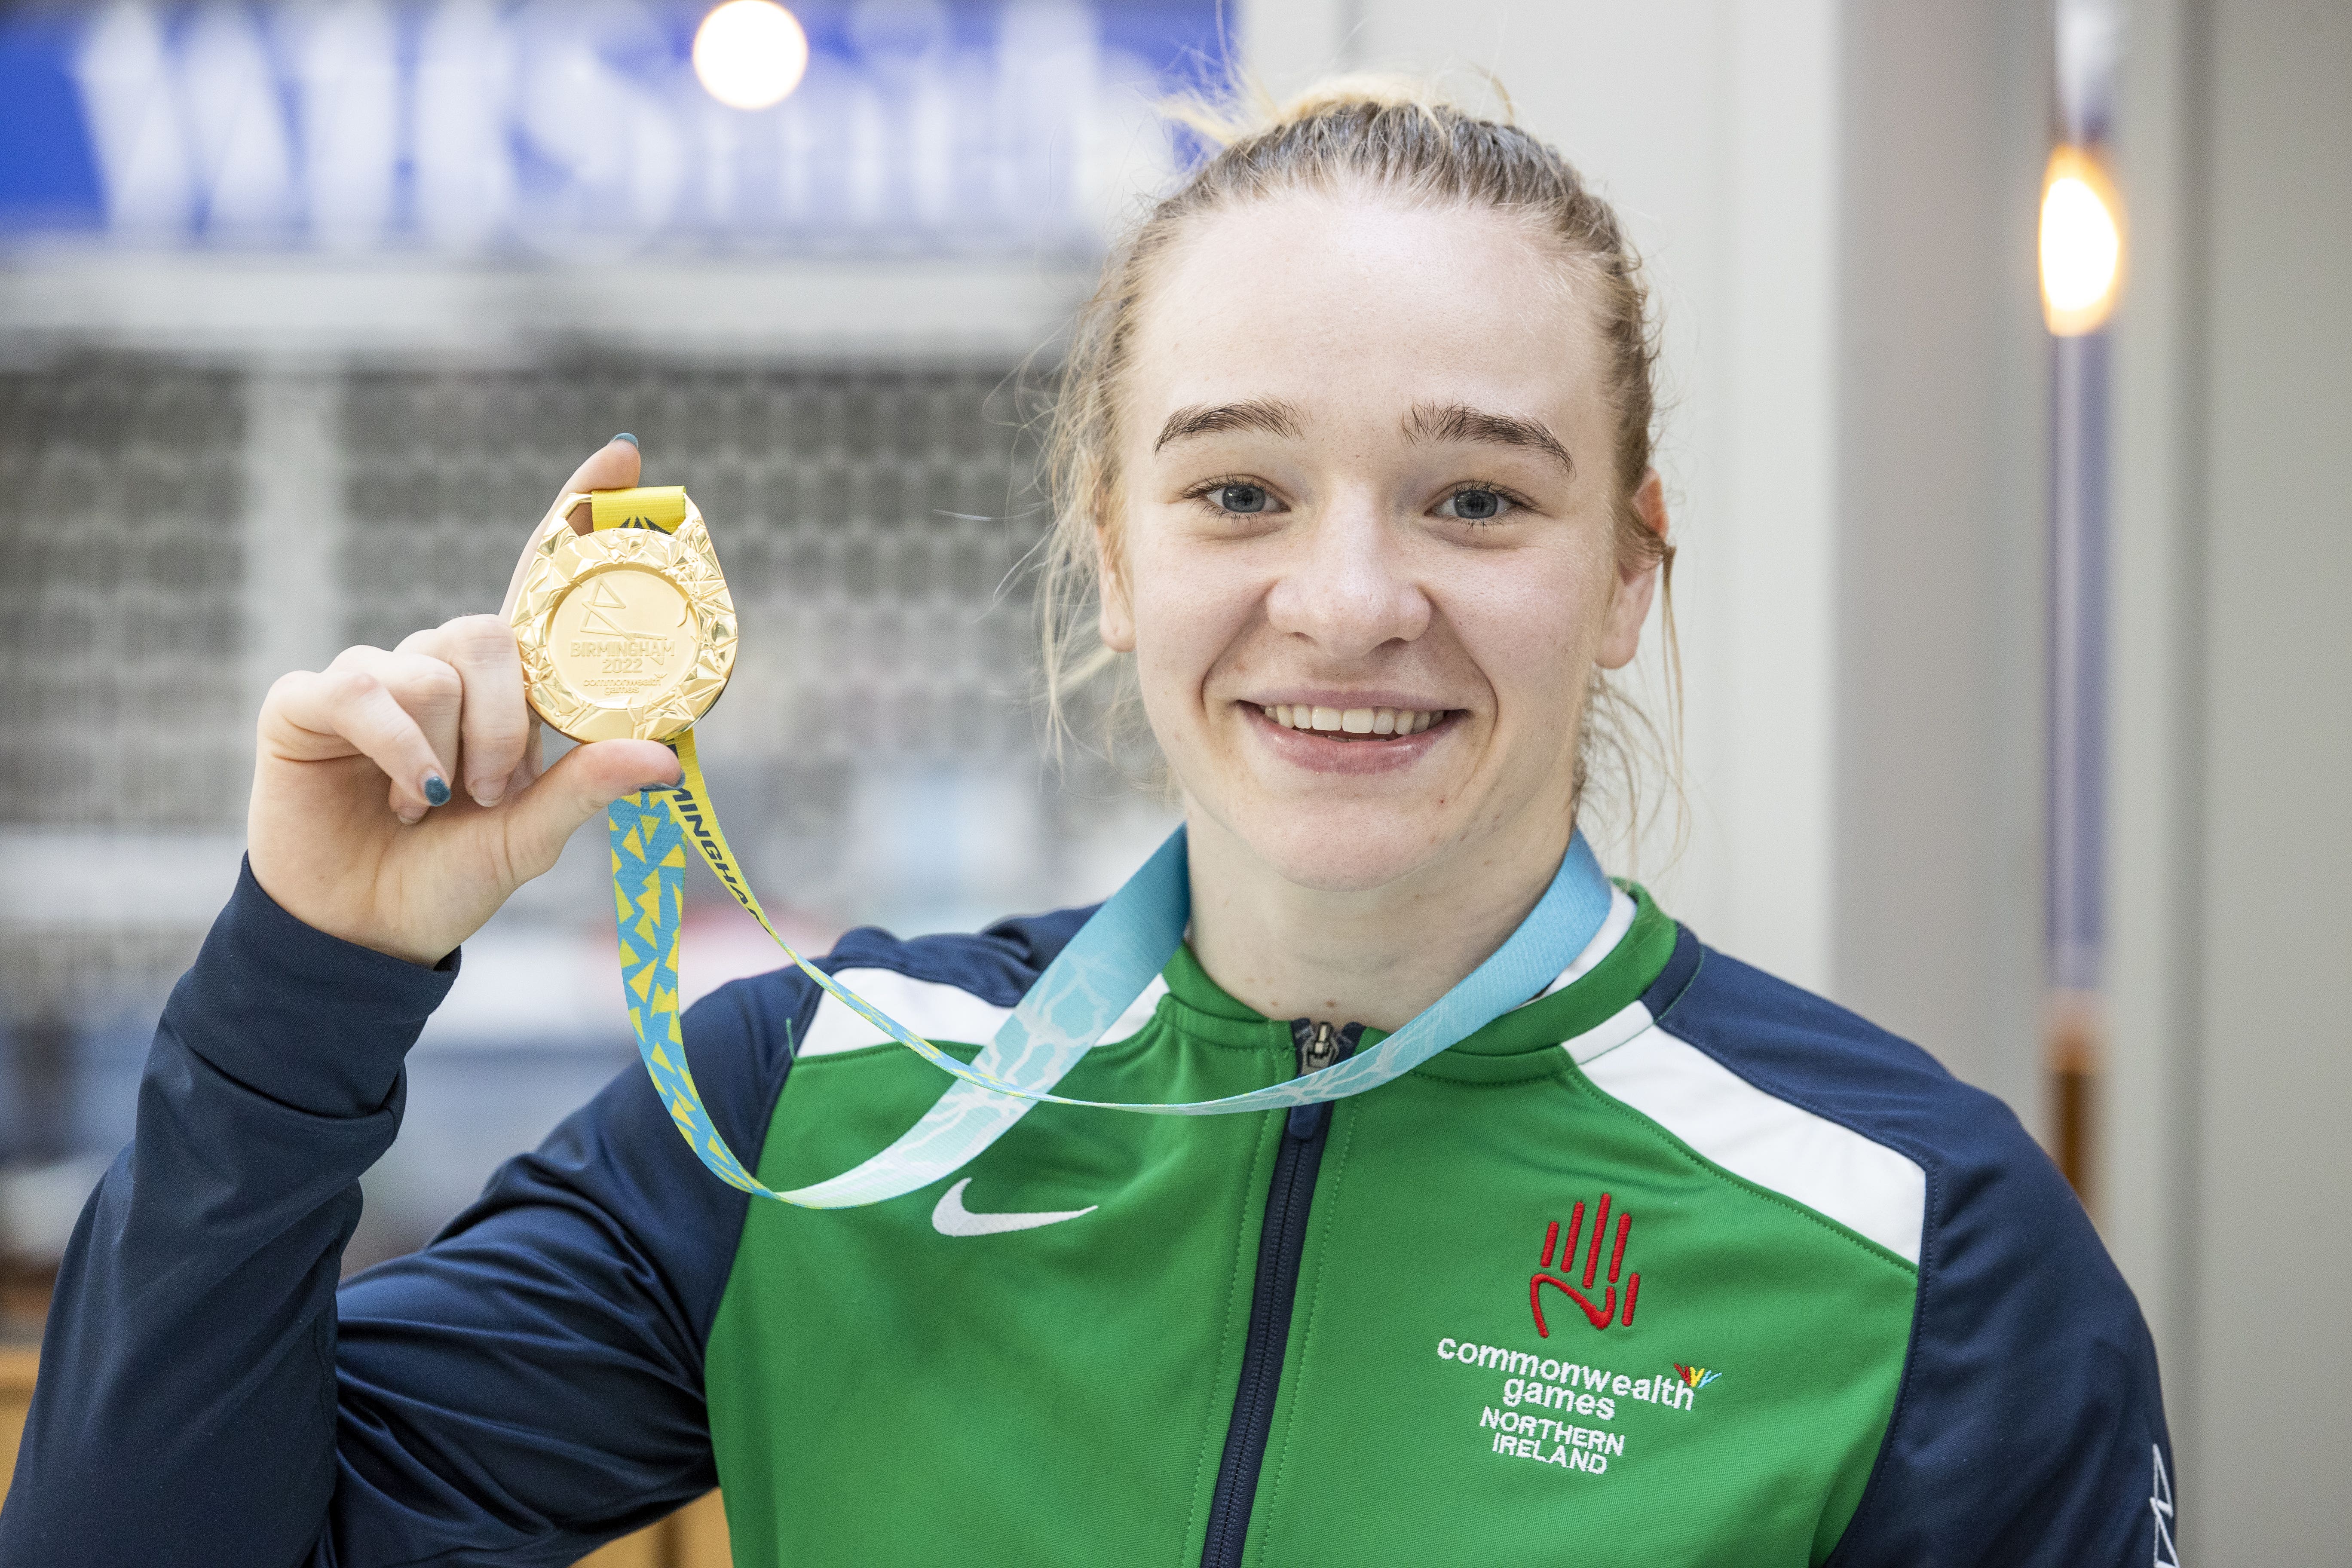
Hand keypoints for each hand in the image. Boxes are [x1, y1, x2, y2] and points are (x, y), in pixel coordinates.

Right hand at [247, 437, 680, 964]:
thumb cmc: (449, 875)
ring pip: (435, 668)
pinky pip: (368, 691)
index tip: (626, 452)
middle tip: (490, 795)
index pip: (541, 578)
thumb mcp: (530, 835)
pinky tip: (398, 795)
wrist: (366, 930)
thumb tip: (667, 755)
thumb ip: (589, 787)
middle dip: (507, 725)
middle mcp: (439, 664)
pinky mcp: (310, 699)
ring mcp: (373, 674)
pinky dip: (396, 748)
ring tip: (430, 805)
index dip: (577, 512)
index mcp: (502, 685)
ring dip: (448, 751)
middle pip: (491, 634)